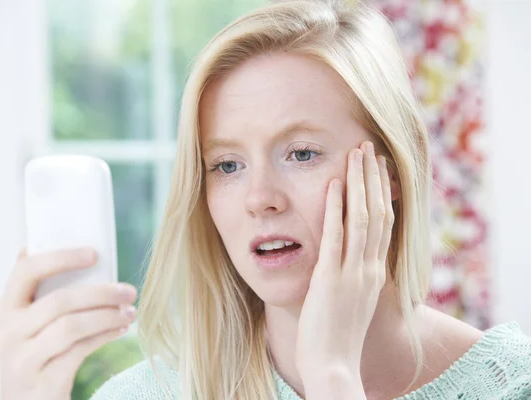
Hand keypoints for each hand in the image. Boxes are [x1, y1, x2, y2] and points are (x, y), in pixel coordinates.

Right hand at [0, 247, 137, 399]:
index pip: (26, 271)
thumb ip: (35, 293)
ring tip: (130, 312)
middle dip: (102, 293)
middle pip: (60, 301)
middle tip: (129, 291)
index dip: (61, 258)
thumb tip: (31, 245)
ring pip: (71, 326)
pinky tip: (120, 329)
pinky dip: (104, 336)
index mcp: (6, 308)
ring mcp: (22, 358)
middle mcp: (8, 331)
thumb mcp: (27, 323)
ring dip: (107, 316)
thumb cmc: (36, 353)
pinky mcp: (41, 381)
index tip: (94, 254)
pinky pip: (79, 351)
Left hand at [295, 141, 393, 384]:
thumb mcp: (353, 302)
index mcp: (375, 274)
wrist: (334, 365)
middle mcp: (369, 269)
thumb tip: (345, 259)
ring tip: (355, 155)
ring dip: (358, 184)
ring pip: (362, 219)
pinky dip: (335, 209)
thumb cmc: (338, 337)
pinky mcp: (329, 279)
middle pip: (377, 214)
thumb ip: (353, 278)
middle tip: (368, 149)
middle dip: (373, 179)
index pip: (385, 225)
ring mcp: (352, 273)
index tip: (378, 169)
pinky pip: (334, 237)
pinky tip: (333, 186)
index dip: (382, 194)